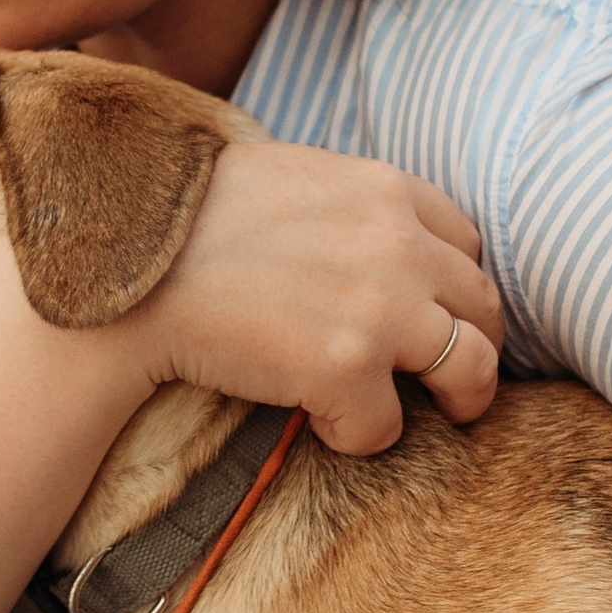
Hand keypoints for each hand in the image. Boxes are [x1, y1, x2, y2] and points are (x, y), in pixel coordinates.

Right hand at [125, 136, 505, 453]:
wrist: (128, 268)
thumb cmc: (186, 222)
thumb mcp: (288, 177)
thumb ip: (345, 204)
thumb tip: (358, 233)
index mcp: (388, 191)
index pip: (466, 242)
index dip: (454, 284)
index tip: (436, 313)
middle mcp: (401, 246)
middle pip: (483, 306)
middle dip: (478, 344)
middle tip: (458, 377)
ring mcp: (382, 311)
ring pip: (473, 369)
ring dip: (463, 398)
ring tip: (444, 413)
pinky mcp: (346, 371)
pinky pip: (386, 427)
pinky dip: (360, 435)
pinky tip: (321, 424)